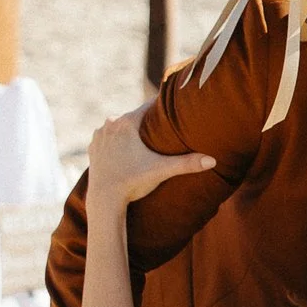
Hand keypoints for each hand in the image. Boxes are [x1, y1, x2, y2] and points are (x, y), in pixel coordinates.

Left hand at [88, 108, 214, 207]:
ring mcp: (99, 135)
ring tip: (145, 138)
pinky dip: (117, 142)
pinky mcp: (93, 148)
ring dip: (131, 132)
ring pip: (120, 127)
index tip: (173, 108)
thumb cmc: (133, 182)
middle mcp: (110, 124)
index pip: (149, 106)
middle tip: (162, 126)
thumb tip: (213, 161)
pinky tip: (126, 149)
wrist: (104, 199)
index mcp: (127, 122)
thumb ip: (187, 164)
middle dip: (147, 122)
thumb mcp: (161, 170)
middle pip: (135, 117)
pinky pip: (108, 139)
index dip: (162, 108)